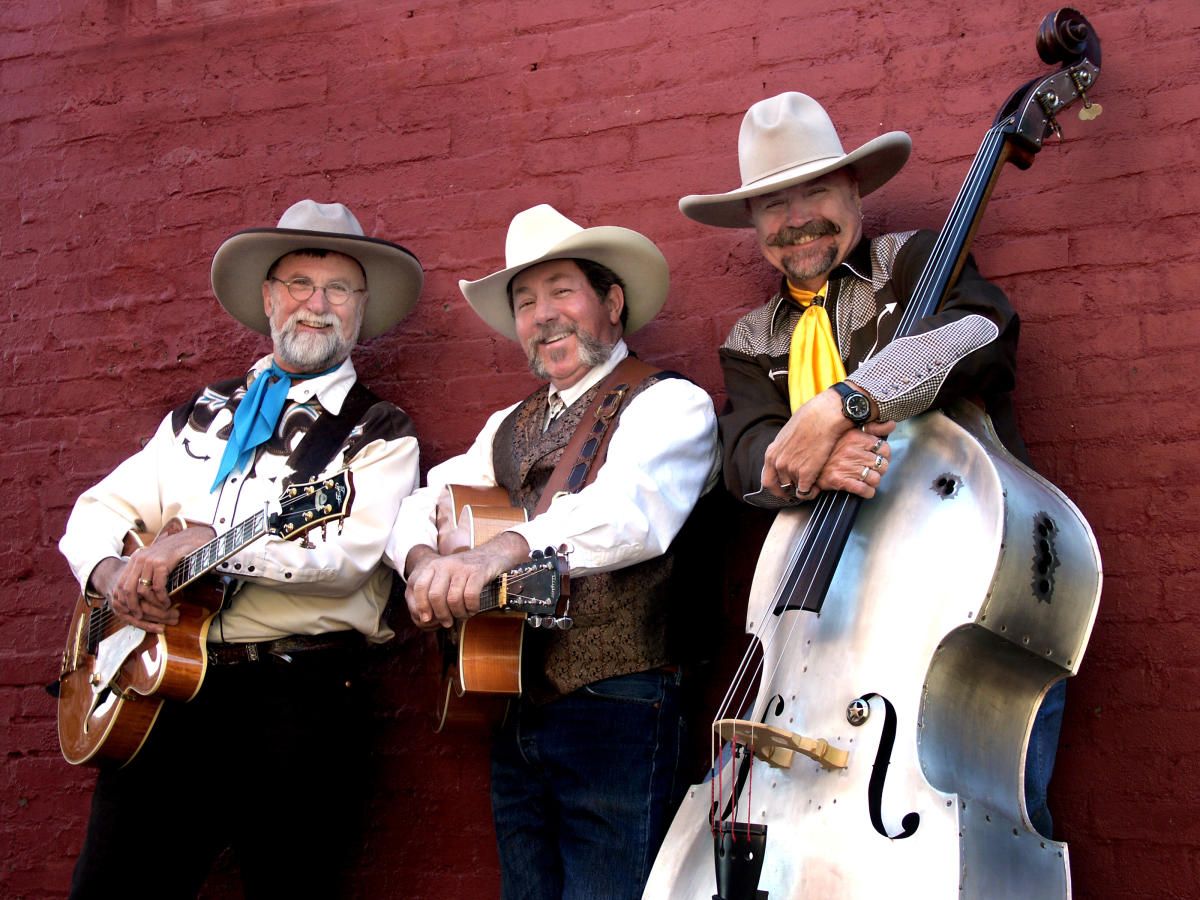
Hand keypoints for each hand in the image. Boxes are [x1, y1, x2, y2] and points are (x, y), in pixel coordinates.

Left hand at [92, 526, 215, 631]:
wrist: (191, 539)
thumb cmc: (176, 553)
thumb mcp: (156, 561)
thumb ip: (146, 572)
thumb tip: (140, 594)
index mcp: (135, 559)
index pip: (121, 584)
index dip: (124, 600)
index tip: (131, 611)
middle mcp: (139, 559)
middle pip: (128, 589)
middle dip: (133, 606)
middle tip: (140, 616)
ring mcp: (149, 561)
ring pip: (142, 590)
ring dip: (151, 604)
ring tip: (161, 608)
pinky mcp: (162, 564)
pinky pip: (158, 587)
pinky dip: (162, 598)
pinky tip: (167, 602)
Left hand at [404, 532, 530, 628]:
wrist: (491, 554)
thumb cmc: (465, 573)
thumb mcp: (445, 578)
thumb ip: (432, 595)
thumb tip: (424, 620)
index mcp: (433, 566)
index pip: (419, 588)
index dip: (421, 606)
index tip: (427, 619)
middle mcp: (445, 564)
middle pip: (435, 596)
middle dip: (441, 615)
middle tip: (447, 622)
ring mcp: (462, 567)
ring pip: (453, 599)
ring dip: (458, 614)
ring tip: (462, 615)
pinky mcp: (478, 572)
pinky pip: (470, 596)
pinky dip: (471, 608)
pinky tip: (473, 609)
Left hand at [760, 388, 850, 499]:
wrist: (824, 416)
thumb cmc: (809, 420)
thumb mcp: (787, 435)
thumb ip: (784, 450)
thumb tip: (788, 457)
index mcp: (771, 454)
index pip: (768, 481)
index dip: (777, 489)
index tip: (784, 491)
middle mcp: (778, 463)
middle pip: (783, 487)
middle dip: (792, 489)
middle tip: (801, 487)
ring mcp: (791, 469)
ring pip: (796, 489)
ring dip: (804, 488)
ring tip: (813, 481)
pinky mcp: (806, 473)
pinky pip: (806, 492)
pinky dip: (811, 493)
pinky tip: (816, 487)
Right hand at [815, 421, 895, 498]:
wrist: (808, 461)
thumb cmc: (830, 448)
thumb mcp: (851, 432)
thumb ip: (874, 428)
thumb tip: (891, 423)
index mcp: (856, 437)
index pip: (884, 448)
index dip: (884, 455)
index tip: (878, 457)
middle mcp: (852, 451)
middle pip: (882, 464)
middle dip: (879, 469)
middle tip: (872, 469)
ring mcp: (846, 466)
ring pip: (875, 478)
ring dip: (873, 481)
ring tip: (867, 479)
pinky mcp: (840, 480)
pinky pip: (864, 490)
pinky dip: (868, 492)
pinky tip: (865, 490)